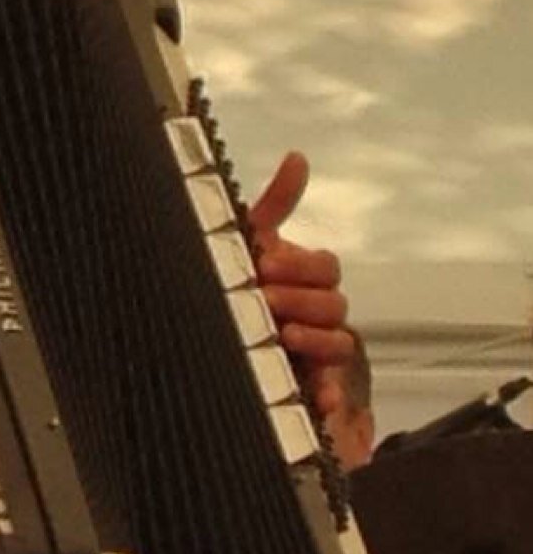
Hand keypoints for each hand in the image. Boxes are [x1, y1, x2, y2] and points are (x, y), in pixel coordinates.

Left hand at [248, 151, 353, 417]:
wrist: (214, 352)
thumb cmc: (243, 290)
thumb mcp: (249, 243)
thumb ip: (275, 205)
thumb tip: (298, 157)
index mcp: (305, 279)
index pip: (323, 266)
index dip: (300, 264)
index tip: (264, 263)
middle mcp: (319, 313)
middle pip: (333, 303)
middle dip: (300, 298)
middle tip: (265, 298)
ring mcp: (322, 351)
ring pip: (338, 342)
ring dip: (314, 338)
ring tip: (284, 336)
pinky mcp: (317, 388)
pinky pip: (336, 392)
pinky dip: (330, 393)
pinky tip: (319, 397)